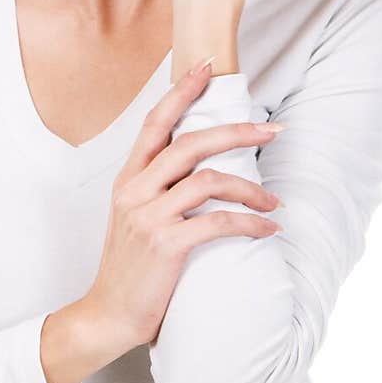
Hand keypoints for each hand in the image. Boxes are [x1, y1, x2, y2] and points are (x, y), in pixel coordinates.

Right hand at [84, 62, 284, 349]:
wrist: (107, 316)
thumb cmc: (131, 270)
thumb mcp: (136, 219)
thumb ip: (160, 190)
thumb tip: (205, 169)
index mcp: (128, 180)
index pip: (155, 123)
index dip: (181, 91)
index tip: (207, 66)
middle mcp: (135, 191)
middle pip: (191, 142)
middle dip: (237, 131)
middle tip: (273, 129)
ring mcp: (148, 216)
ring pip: (209, 180)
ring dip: (251, 188)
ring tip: (274, 203)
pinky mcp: (165, 244)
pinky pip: (217, 221)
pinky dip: (249, 223)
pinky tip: (267, 230)